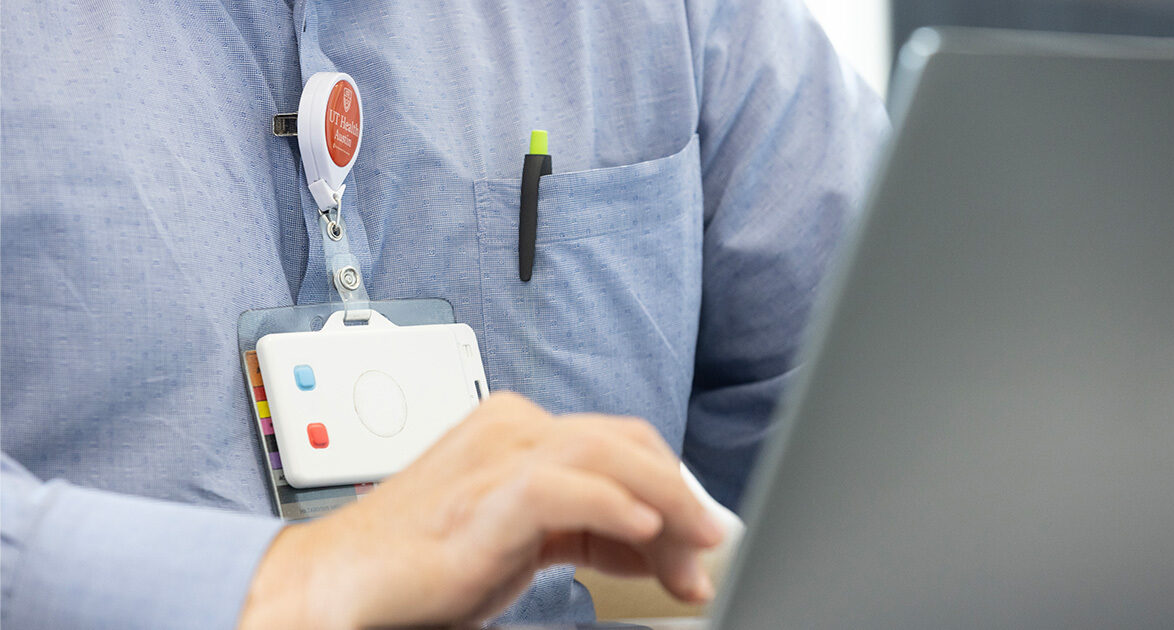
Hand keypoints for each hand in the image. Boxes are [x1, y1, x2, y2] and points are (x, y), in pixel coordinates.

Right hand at [238, 392, 723, 628]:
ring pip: (610, 455)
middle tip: (707, 554)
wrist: (344, 580)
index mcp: (517, 431)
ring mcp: (498, 454)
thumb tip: (655, 545)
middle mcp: (512, 429)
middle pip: (626, 444)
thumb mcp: (522, 542)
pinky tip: (648, 534)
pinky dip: (615, 508)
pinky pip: (567, 489)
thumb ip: (584, 530)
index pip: (619, 445)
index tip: (697, 541)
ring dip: (668, 506)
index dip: (670, 491)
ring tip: (696, 551)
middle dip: (679, 500)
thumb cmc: (423, 563)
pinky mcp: (486, 493)